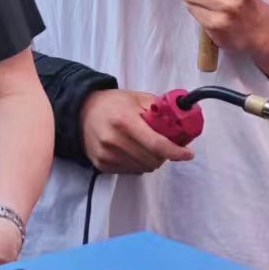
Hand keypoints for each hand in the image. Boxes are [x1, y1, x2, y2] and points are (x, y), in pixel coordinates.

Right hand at [80, 88, 195, 173]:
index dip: (175, 151)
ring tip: (146, 146)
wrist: (81, 111)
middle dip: (165, 154)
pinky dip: (138, 164)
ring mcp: (106, 154)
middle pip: (153, 159)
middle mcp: (114, 140)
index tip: (188, 154)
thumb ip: (159, 109)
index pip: (156, 144)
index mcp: (125, 121)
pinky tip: (133, 151)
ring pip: (144, 167)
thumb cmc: (113, 103)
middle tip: (165, 145)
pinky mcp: (102, 164)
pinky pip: (131, 171)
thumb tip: (183, 120)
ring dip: (152, 160)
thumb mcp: (137, 98)